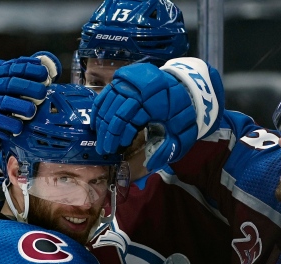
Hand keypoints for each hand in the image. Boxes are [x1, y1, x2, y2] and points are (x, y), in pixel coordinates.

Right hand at [0, 51, 61, 162]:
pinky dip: (5, 124)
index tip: (45, 74)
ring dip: (18, 107)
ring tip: (32, 112)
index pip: (12, 67)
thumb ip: (24, 73)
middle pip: (7, 83)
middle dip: (27, 87)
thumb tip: (51, 65)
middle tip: (42, 93)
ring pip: (0, 102)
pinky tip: (18, 128)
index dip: (28, 69)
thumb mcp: (1, 80)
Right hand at [91, 58, 223, 170]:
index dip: (120, 135)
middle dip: (108, 133)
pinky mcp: (123, 81)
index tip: (117, 148)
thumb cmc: (182, 112)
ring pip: (108, 103)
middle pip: (116, 113)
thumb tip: (150, 166)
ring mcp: (130, 83)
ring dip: (102, 123)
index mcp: (154, 103)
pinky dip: (99, 108)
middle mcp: (139, 90)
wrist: (184, 86)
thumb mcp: (182, 132)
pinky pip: (106, 93)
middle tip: (104, 150)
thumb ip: (167, 149)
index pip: (128, 120)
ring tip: (100, 140)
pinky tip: (97, 123)